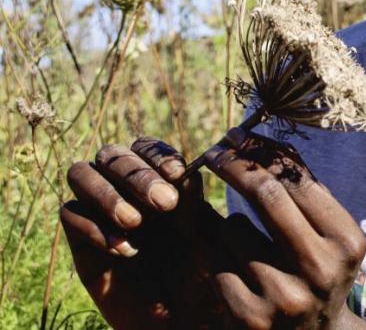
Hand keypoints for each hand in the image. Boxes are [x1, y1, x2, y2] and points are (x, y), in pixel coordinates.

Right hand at [61, 137, 225, 328]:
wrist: (179, 319)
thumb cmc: (197, 275)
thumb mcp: (200, 237)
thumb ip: (192, 204)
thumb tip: (186, 172)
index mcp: (157, 179)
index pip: (146, 148)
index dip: (158, 155)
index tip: (178, 174)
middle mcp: (124, 189)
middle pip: (111, 155)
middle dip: (136, 175)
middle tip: (164, 204)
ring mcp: (98, 210)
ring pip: (81, 173)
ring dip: (107, 193)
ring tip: (135, 223)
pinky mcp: (79, 240)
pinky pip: (69, 214)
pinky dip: (94, 227)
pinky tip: (125, 250)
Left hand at [202, 128, 365, 328]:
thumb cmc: (320, 272)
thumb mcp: (330, 236)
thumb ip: (305, 194)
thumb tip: (263, 141)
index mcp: (346, 242)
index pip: (297, 181)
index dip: (262, 153)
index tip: (238, 136)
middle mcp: (320, 270)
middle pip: (266, 194)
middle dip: (234, 165)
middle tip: (214, 151)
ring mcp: (283, 296)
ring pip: (234, 228)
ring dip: (231, 223)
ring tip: (246, 242)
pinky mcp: (248, 318)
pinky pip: (217, 263)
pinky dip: (220, 255)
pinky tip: (235, 267)